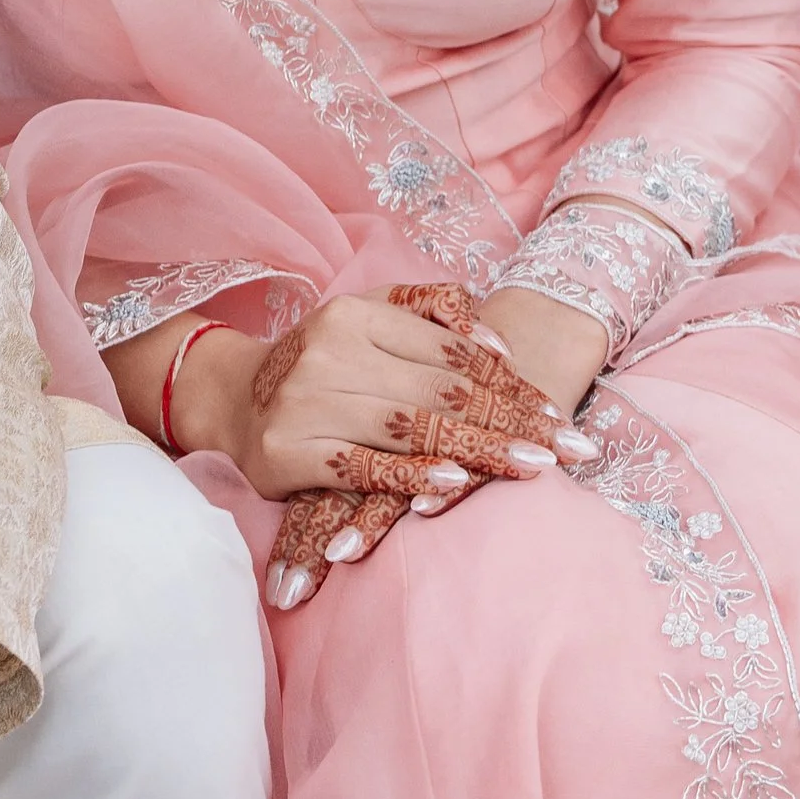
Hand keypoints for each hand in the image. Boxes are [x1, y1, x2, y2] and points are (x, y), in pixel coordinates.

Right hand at [155, 284, 595, 612]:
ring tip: (532, 467)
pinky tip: (454, 484)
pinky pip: (362, 467)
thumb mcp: (365, 318)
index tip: (559, 415)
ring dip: (478, 449)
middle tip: (570, 449)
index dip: (510, 384)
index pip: (449, 350)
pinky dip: (410, 477)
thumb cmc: (317, 363)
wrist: (228, 398)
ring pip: (408, 426)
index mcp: (355, 313)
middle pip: (439, 388)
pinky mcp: (288, 452)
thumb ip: (429, 315)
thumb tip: (496, 346)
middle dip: (512, 421)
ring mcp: (306, 401)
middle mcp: (330, 351)